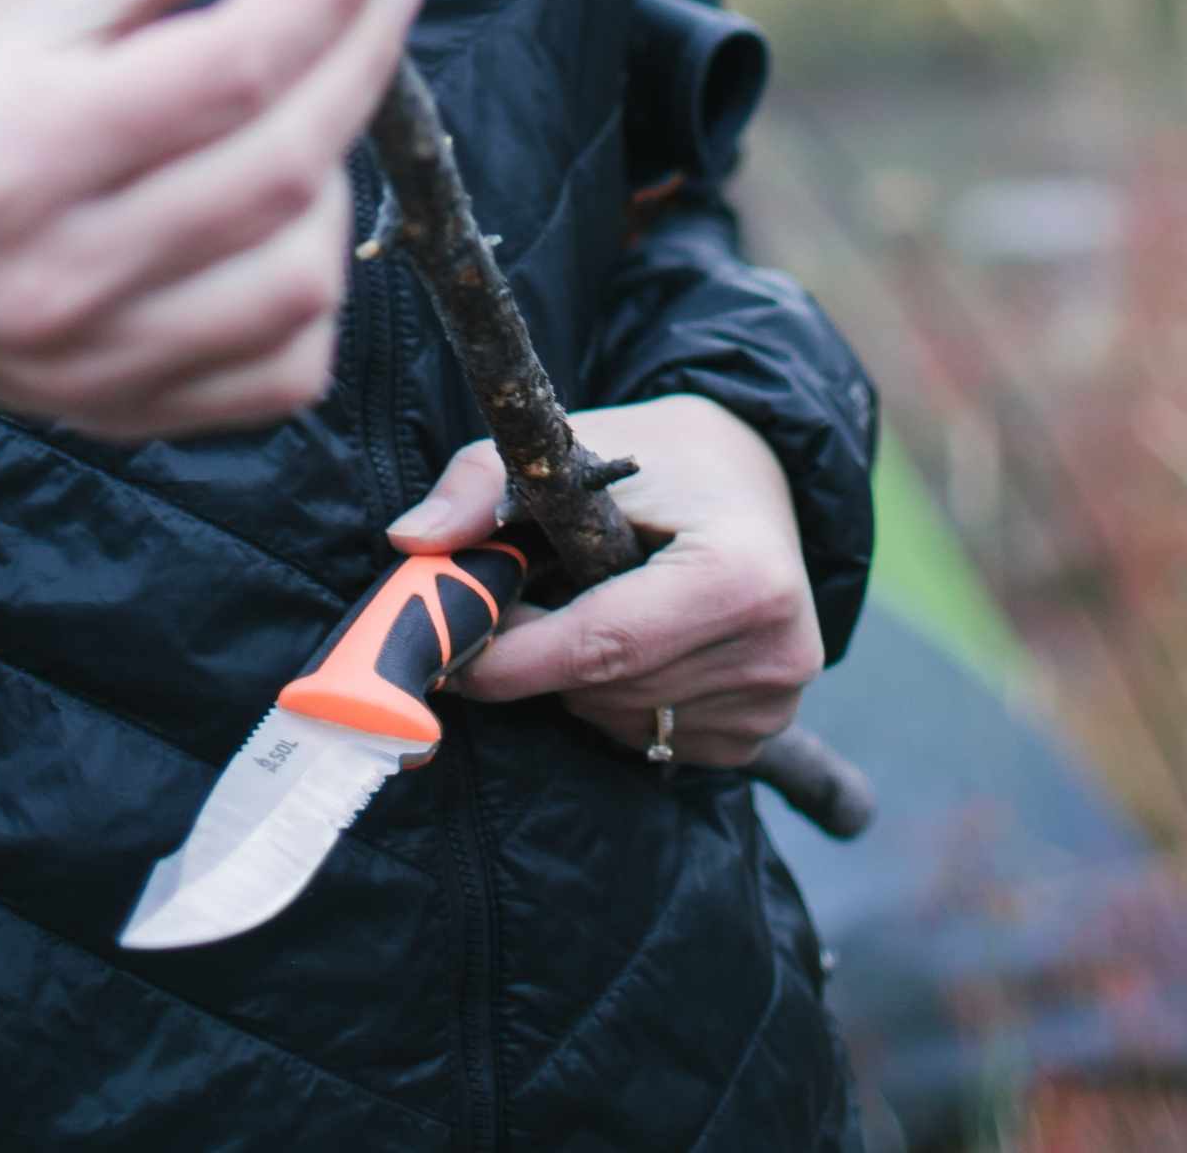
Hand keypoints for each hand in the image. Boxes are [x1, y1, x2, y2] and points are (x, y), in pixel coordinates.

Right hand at [0, 0, 425, 439]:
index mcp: (24, 147)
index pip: (233, 67)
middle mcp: (64, 274)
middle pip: (283, 169)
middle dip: (361, 61)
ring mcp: (101, 361)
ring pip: (303, 282)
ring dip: (334, 182)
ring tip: (293, 120)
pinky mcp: (131, 413)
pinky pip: (287, 371)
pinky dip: (313, 293)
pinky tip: (275, 228)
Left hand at [386, 395, 823, 766]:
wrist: (762, 481)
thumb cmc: (667, 462)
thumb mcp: (580, 447)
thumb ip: (483, 485)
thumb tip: (411, 540)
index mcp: (742, 577)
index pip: (599, 646)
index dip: (510, 654)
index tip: (450, 641)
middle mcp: (775, 650)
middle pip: (601, 689)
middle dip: (536, 660)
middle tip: (518, 605)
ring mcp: (772, 701)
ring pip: (616, 721)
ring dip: (576, 680)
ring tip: (592, 605)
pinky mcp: (758, 732)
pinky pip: (647, 740)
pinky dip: (615, 700)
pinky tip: (635, 643)